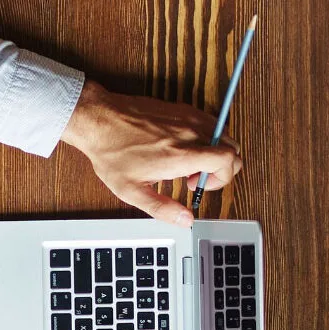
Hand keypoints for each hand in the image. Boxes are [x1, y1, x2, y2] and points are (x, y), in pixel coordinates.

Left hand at [60, 79, 242, 226]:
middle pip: (233, 148)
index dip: (223, 178)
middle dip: (223, 167)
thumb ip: (163, 209)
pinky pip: (209, 124)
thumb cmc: (111, 152)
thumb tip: (187, 221)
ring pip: (223, 135)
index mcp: (182, 155)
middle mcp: (189, 133)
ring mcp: (187, 117)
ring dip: (215, 152)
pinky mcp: (181, 109)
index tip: (199, 184)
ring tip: (190, 161)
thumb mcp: (132, 191)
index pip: (229, 160)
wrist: (96, 118)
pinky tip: (184, 146)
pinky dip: (206, 137)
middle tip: (196, 175)